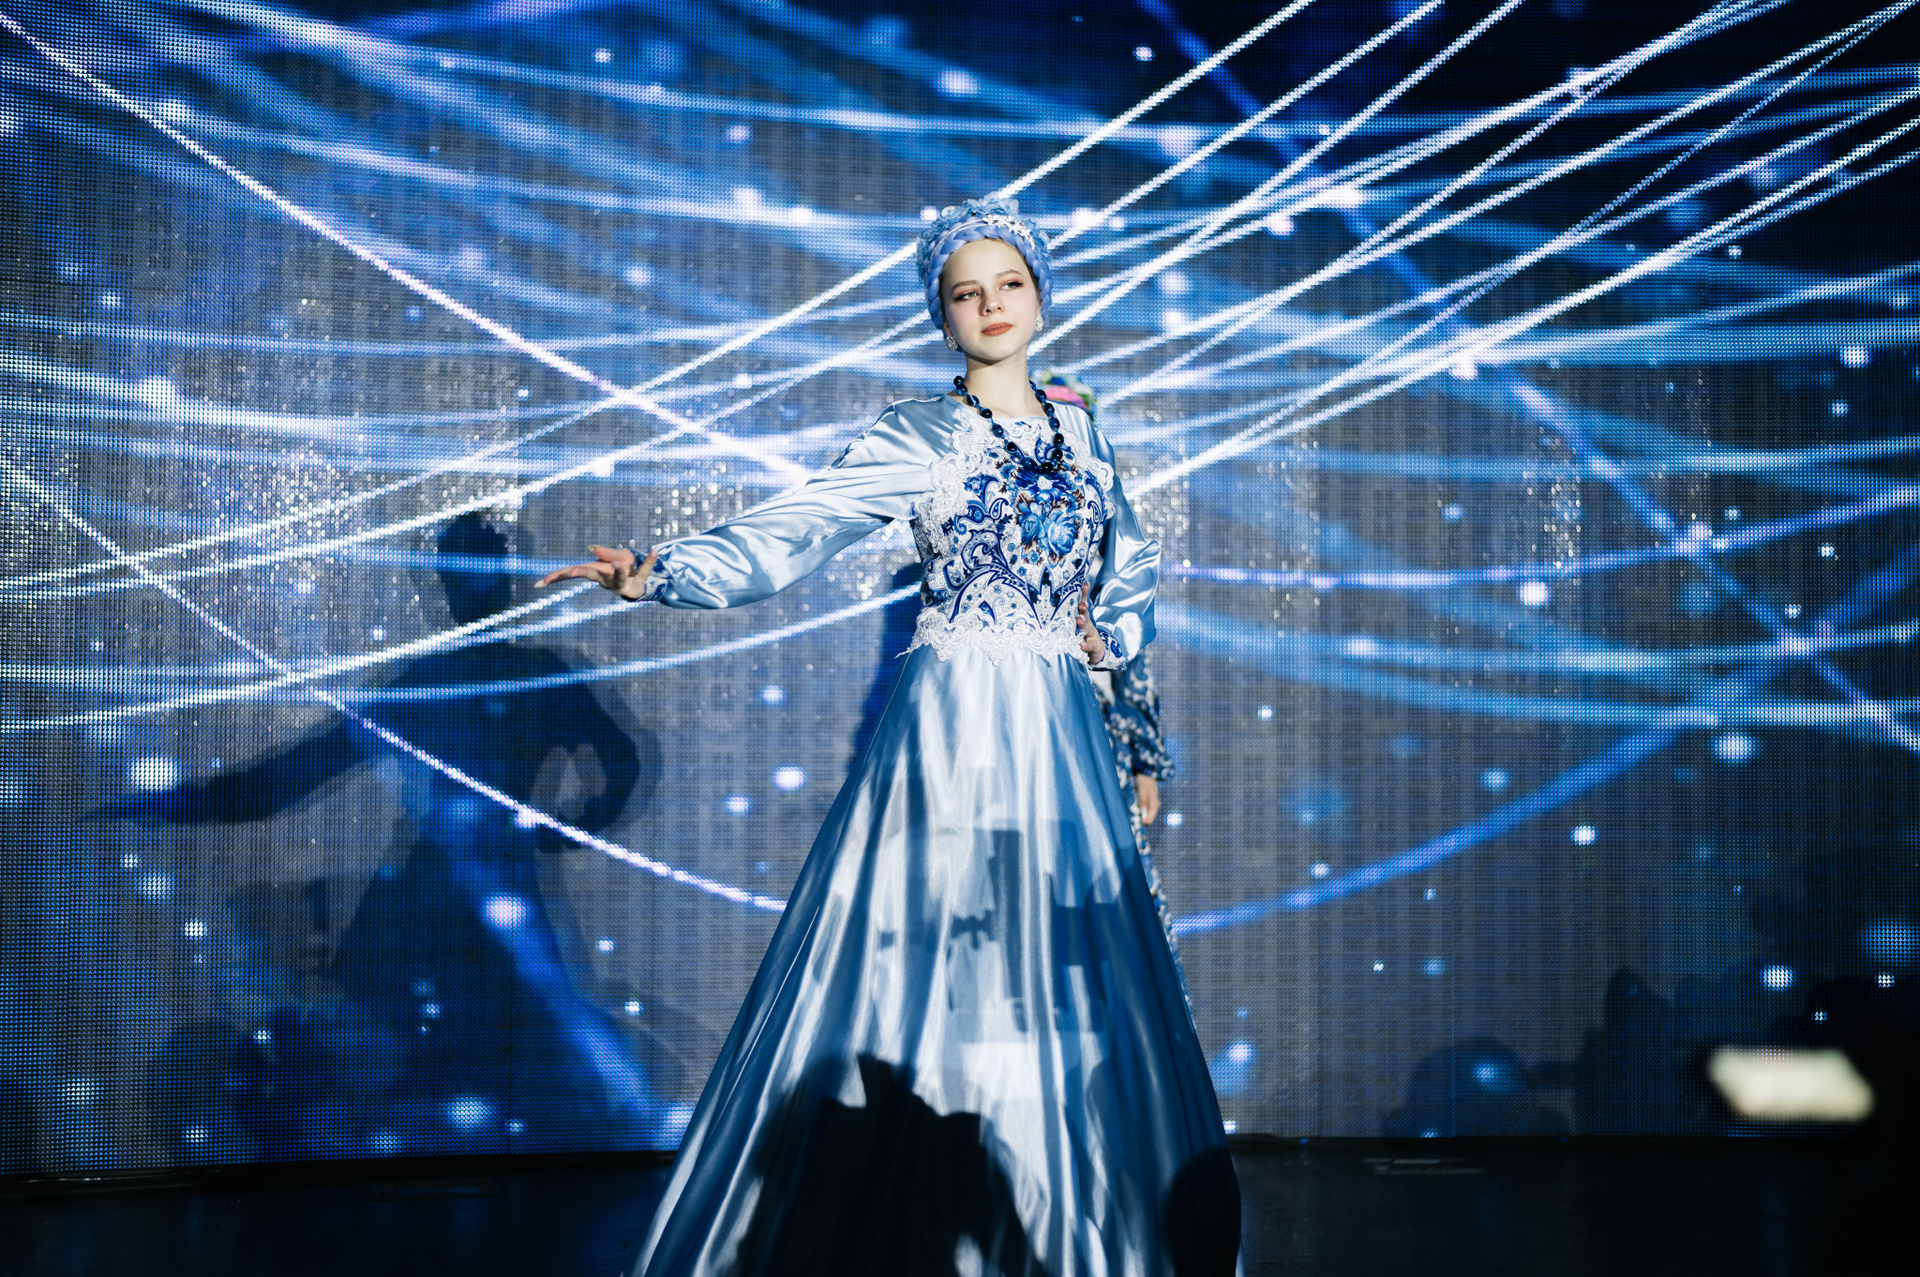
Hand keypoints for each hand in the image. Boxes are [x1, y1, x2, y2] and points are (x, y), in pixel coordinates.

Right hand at [539, 546, 656, 600]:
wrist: (641, 581)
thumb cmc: (624, 567)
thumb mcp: (615, 555)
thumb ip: (605, 552)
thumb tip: (591, 548)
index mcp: (595, 572)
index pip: (573, 573)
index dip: (557, 577)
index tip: (542, 582)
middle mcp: (606, 580)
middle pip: (592, 576)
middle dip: (581, 573)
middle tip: (570, 572)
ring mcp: (622, 584)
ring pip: (618, 579)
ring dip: (618, 571)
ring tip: (618, 562)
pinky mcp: (638, 585)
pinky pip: (644, 571)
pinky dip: (649, 561)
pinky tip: (655, 551)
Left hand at [1076, 587, 1106, 664]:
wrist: (1095, 651)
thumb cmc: (1082, 635)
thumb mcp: (1077, 624)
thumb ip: (1070, 614)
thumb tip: (1058, 599)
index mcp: (1083, 617)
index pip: (1083, 603)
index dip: (1084, 594)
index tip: (1084, 585)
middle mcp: (1088, 624)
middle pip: (1086, 615)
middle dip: (1083, 609)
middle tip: (1081, 604)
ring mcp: (1091, 635)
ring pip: (1088, 628)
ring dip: (1084, 624)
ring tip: (1079, 621)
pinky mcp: (1094, 646)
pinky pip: (1089, 646)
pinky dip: (1085, 645)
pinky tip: (1081, 645)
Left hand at [1132, 774, 1160, 824]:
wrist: (1146, 773)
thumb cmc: (1144, 781)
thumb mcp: (1142, 791)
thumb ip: (1143, 801)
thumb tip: (1144, 812)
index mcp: (1154, 800)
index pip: (1152, 813)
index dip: (1148, 819)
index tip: (1143, 823)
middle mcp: (1156, 802)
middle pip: (1153, 813)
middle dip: (1148, 819)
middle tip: (1142, 823)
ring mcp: (1154, 800)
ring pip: (1152, 811)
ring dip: (1147, 815)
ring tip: (1143, 820)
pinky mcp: (1152, 799)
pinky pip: (1150, 808)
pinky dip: (1147, 811)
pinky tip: (1144, 813)